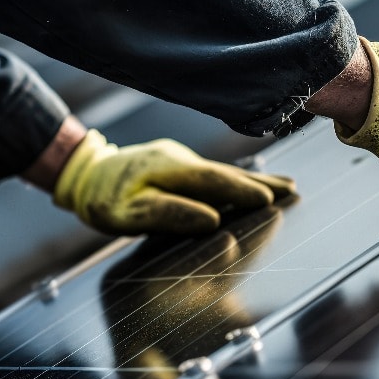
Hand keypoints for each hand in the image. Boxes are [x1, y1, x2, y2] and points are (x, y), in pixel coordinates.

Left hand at [53, 129, 295, 234]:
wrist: (84, 174)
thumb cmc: (101, 199)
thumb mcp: (124, 213)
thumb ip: (166, 214)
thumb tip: (211, 219)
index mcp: (167, 169)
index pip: (212, 180)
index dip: (243, 190)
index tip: (272, 199)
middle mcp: (178, 159)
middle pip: (225, 173)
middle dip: (260, 184)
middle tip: (293, 191)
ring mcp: (179, 161)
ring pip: (222, 173)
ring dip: (253, 181)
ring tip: (285, 187)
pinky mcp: (178, 167)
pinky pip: (212, 176)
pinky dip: (235, 182)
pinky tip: (251, 187)